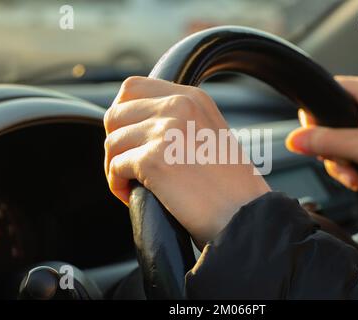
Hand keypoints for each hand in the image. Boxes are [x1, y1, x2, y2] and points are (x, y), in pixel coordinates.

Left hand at [104, 76, 270, 245]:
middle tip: (127, 166)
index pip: (132, 88)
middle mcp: (179, 105)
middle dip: (116, 142)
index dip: (123, 114)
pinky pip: (115, 167)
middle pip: (116, 113)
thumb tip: (136, 125)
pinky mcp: (154, 159)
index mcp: (193, 97)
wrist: (245, 215)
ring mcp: (166, 130)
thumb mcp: (209, 134)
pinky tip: (131, 195)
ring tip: (131, 184)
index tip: (129, 138)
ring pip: (112, 142)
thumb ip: (177, 121)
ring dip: (114, 167)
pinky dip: (117, 184)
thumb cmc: (229, 185)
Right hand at [286, 76, 357, 202]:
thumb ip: (325, 142)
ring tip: (352, 177)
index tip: (313, 140)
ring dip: (340, 163)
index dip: (314, 118)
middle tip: (339, 162)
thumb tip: (293, 139)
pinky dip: (350, 166)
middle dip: (330, 149)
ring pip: (338, 140)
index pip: (325, 94)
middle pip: (328, 122)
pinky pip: (350, 151)